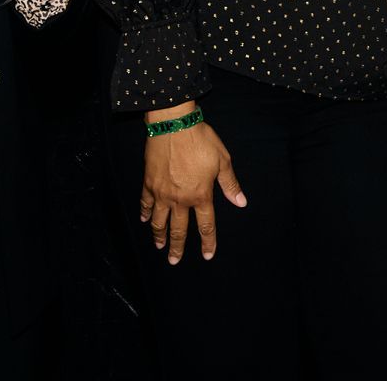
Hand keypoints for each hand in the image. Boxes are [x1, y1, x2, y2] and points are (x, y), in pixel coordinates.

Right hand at [142, 107, 246, 262]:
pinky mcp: (149, 183)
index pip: (206, 224)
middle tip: (174, 261)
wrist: (174, 125)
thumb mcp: (223, 161)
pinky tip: (145, 219)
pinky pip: (146, 203)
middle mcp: (180, 199)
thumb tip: (241, 202)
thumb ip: (230, 185)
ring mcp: (162, 193)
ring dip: (159, 236)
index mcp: (200, 195)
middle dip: (178, 247)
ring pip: (159, 221)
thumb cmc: (201, 141)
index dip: (208, 241)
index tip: (208, 255)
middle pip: (178, 229)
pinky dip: (145, 213)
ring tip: (159, 247)